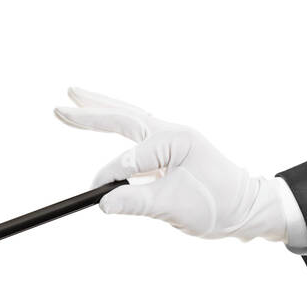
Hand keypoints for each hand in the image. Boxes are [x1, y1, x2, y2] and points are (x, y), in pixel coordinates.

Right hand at [54, 88, 292, 243]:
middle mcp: (172, 133)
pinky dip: (116, 127)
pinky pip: (135, 138)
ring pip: (128, 120)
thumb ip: (134, 202)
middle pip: (123, 117)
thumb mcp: (173, 207)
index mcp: (175, 139)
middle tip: (60, 102)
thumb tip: (101, 201)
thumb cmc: (217, 205)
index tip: (96, 197)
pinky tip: (105, 120)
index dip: (108, 179)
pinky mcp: (168, 154)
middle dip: (91, 110)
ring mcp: (170, 141)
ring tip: (75, 96)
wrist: (245, 210)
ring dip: (102, 109)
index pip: (127, 160)